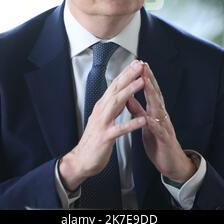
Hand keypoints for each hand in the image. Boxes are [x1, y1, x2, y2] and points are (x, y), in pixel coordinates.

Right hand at [59, 60, 145, 190]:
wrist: (81, 160)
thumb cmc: (94, 139)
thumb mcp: (103, 117)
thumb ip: (111, 105)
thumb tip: (121, 92)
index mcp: (102, 106)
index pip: (115, 85)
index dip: (126, 73)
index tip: (136, 63)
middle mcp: (101, 111)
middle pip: (116, 89)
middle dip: (128, 76)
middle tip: (139, 65)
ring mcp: (102, 123)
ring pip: (117, 104)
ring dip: (130, 92)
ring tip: (141, 82)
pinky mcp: (105, 137)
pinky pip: (119, 129)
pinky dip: (130, 124)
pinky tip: (141, 120)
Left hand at [126, 61, 196, 182]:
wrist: (172, 163)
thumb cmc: (158, 141)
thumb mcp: (146, 122)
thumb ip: (138, 109)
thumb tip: (128, 95)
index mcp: (155, 111)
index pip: (150, 91)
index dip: (145, 77)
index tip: (139, 64)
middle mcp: (161, 116)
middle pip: (156, 94)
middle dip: (150, 80)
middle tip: (144, 66)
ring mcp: (164, 127)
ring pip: (159, 109)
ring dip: (153, 96)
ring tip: (146, 84)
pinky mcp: (165, 140)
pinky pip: (159, 131)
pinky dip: (154, 124)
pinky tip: (149, 118)